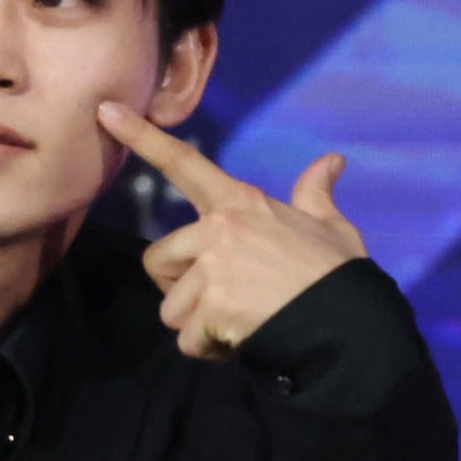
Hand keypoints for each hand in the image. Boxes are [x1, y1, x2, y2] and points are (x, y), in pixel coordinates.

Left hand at [97, 105, 367, 360]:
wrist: (355, 329)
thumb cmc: (340, 277)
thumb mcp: (332, 228)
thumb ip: (316, 195)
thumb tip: (331, 161)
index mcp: (240, 203)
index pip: (183, 163)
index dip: (141, 135)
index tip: (105, 110)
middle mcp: (218, 229)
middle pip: (159, 261)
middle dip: (182, 290)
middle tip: (223, 301)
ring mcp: (214, 267)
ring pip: (171, 307)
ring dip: (197, 325)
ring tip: (239, 323)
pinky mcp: (214, 307)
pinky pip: (186, 338)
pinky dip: (208, 350)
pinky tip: (240, 343)